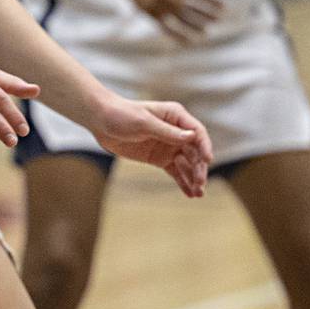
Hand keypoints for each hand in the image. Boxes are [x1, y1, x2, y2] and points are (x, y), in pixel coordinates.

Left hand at [91, 96, 212, 197]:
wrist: (101, 121)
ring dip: (194, 177)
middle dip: (199, 167)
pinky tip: (190, 194)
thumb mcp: (144, 123)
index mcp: (175, 116)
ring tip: (198, 193)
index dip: (204, 146)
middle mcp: (176, 131)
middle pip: (194, 151)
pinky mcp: (159, 158)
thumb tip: (192, 137)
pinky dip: (183, 182)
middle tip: (200, 183)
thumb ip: (167, 132)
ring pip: (187, 164)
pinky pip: (175, 172)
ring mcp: (168, 146)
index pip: (196, 132)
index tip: (208, 160)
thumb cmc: (122, 115)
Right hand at [110, 0, 222, 43]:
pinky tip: (188, 42)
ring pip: (181, 19)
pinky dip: (178, 37)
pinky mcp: (151, 14)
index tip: (222, 6)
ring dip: (196, 26)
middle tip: (219, 19)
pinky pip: (166, 29)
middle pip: (192, 6)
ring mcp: (159, 5)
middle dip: (208, 13)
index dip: (211, 0)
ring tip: (206, 31)